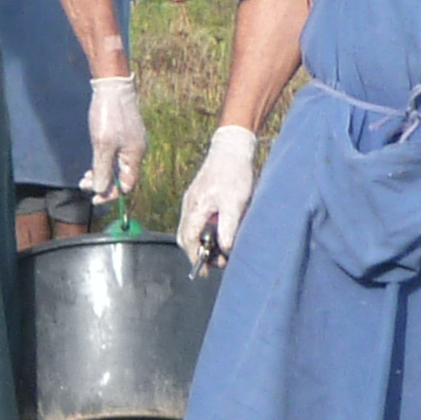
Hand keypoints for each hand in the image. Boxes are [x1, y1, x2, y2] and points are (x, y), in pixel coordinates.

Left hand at [84, 74, 146, 201]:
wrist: (112, 86)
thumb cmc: (109, 115)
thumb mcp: (103, 146)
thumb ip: (103, 170)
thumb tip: (101, 190)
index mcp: (135, 156)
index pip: (127, 185)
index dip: (111, 194)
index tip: (94, 198)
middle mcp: (136, 151)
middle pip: (122, 177)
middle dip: (103, 184)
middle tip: (83, 185)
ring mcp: (131, 142)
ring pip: (117, 166)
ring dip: (101, 173)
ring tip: (84, 177)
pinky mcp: (124, 134)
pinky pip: (116, 155)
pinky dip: (104, 161)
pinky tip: (93, 163)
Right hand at [175, 123, 259, 263]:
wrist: (231, 148)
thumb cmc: (234, 174)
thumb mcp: (236, 203)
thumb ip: (229, 227)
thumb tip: (226, 249)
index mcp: (196, 208)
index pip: (189, 239)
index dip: (195, 256)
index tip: (205, 270)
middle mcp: (189, 205)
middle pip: (184, 237)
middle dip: (195, 253)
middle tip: (213, 262)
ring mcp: (191, 200)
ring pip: (187, 229)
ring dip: (199, 242)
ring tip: (217, 250)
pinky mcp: (197, 196)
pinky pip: (193, 220)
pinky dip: (201, 231)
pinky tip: (215, 232)